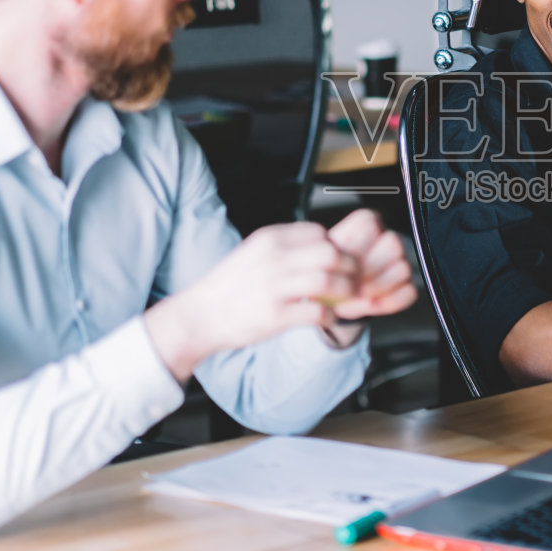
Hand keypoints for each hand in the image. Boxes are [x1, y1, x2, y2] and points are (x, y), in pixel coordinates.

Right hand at [146, 222, 359, 380]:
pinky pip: (317, 312)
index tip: (339, 259)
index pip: (318, 233)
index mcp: (269, 239)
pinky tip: (326, 317)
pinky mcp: (275, 316)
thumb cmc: (228, 285)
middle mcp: (273, 259)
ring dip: (345, 291)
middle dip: (349, 266)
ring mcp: (274, 287)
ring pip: (329, 281)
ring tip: (344, 298)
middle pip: (331, 253)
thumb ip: (284, 246)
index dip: (335, 246)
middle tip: (352, 278)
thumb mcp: (253, 252)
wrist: (199, 315)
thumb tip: (322, 245)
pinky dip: (329, 316)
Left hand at [326, 209, 417, 322]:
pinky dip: (389, 302)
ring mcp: (401, 262)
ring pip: (403, 269)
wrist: (332, 293)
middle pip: (393, 245)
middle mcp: (388, 239)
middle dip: (369, 269)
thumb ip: (334, 260)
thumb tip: (343, 271)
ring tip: (356, 296)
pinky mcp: (407, 285)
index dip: (356, 246)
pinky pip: (409, 292)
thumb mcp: (323, 261)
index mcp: (366, 224)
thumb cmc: (329, 271)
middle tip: (350, 284)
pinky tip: (369, 305)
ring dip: (377, 288)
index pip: (372, 225)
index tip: (341, 262)